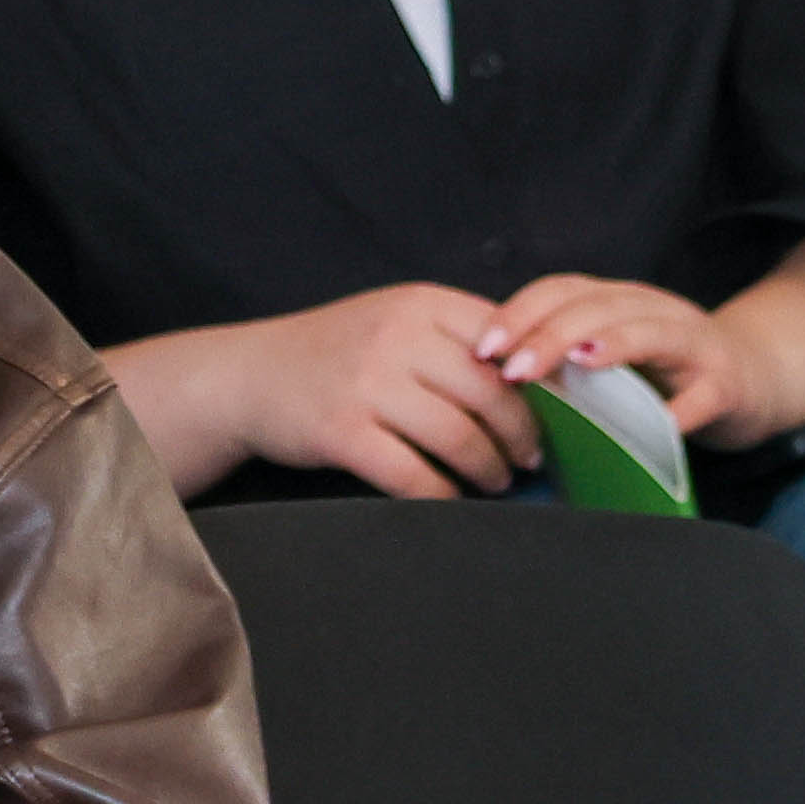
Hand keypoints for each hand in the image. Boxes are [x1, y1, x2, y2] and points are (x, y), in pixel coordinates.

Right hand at [125, 285, 529, 496]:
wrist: (249, 376)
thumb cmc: (334, 355)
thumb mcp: (394, 321)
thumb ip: (454, 339)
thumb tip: (537, 381)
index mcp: (420, 303)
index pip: (506, 340)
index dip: (539, 381)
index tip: (555, 411)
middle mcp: (396, 336)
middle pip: (491, 394)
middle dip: (521, 435)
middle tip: (530, 458)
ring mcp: (366, 384)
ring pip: (459, 437)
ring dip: (488, 469)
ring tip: (496, 481)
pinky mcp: (341, 431)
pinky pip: (413, 475)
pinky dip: (442, 495)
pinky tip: (450, 500)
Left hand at [476, 276, 748, 432]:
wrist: (756, 378)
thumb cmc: (665, 373)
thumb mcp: (611, 356)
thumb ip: (563, 359)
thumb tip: (494, 379)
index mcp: (617, 301)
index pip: (562, 290)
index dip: (520, 312)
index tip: (483, 349)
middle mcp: (654, 311)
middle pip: (598, 308)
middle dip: (551, 334)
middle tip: (512, 369)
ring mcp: (694, 345)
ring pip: (652, 333)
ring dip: (613, 346)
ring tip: (577, 363)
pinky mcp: (728, 385)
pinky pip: (703, 395)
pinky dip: (679, 411)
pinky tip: (655, 426)